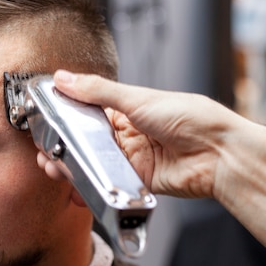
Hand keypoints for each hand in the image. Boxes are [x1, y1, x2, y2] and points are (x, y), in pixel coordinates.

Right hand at [39, 70, 250, 198]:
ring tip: (54, 167)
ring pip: (94, 162)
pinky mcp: (138, 181)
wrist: (221, 154)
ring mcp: (133, 158)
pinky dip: (91, 186)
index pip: (88, 109)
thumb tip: (65, 78)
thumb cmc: (192, 119)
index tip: (44, 118)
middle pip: (87, 139)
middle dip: (64, 145)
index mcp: (129, 108)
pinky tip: (76, 186)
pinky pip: (109, 183)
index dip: (66, 114)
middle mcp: (129, 133)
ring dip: (73, 165)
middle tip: (46, 149)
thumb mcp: (139, 99)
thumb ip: (99, 92)